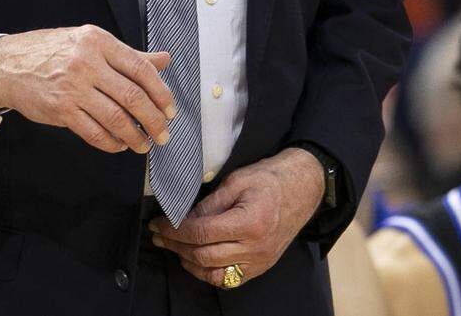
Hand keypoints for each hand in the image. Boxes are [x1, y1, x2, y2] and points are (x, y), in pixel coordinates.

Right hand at [0, 25, 173, 154]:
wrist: (9, 65)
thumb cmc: (53, 51)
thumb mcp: (91, 42)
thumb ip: (129, 55)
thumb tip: (164, 60)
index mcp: (98, 41)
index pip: (140, 68)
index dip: (161, 92)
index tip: (170, 108)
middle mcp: (86, 62)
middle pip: (132, 96)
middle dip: (153, 119)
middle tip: (163, 132)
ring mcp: (73, 87)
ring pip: (116, 118)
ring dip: (136, 135)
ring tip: (145, 143)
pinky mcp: (61, 110)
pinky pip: (95, 132)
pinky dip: (112, 142)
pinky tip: (120, 144)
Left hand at [148, 148, 324, 286]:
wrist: (301, 189)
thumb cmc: (270, 180)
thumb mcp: (236, 181)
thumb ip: (209, 203)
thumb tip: (184, 218)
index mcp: (249, 223)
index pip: (201, 233)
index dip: (174, 230)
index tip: (159, 224)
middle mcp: (255, 248)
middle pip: (203, 256)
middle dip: (175, 246)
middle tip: (159, 235)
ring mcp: (259, 262)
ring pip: (214, 274)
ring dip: (188, 262)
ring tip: (174, 247)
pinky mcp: (261, 267)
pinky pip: (229, 279)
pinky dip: (208, 272)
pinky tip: (196, 259)